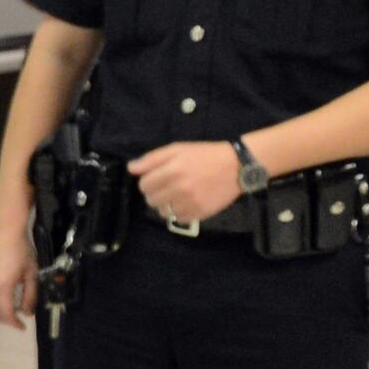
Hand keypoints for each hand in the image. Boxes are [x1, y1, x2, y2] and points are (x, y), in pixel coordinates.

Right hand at [0, 217, 38, 330]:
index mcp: (2, 287)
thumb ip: (30, 296)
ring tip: (4, 312)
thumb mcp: (31, 273)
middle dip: (4, 319)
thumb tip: (27, 313)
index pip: (6, 314)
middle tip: (14, 320)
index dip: (14, 323)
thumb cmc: (21, 249)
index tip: (22, 327)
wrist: (3, 230)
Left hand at [130, 141, 244, 225]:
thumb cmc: (205, 155)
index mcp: (173, 170)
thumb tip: (131, 168)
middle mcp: (180, 188)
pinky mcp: (201, 213)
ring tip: (176, 195)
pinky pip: (179, 219)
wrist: (237, 166)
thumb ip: (152, 159)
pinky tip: (186, 202)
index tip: (156, 178)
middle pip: (151, 200)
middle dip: (155, 194)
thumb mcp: (177, 149)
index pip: (144, 185)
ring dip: (166, 205)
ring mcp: (191, 203)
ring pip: (163, 212)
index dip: (147, 182)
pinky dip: (179, 213)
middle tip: (167, 187)